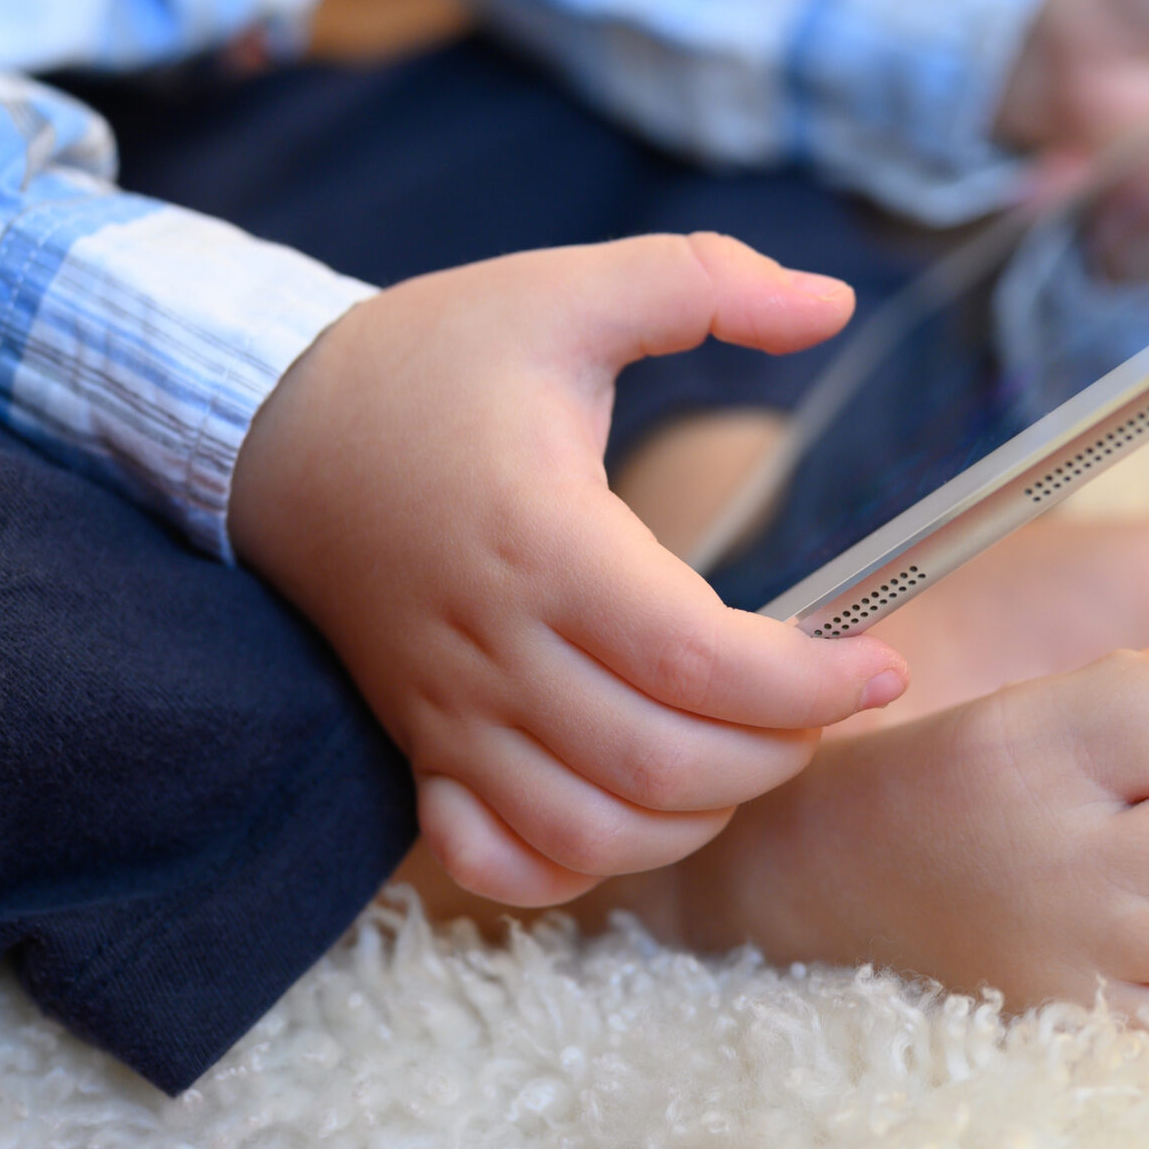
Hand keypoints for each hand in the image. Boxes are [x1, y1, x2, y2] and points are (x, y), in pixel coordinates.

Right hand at [230, 233, 908, 907]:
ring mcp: (449, 711)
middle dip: (775, 754)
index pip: (698, 663)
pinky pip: (494, 858)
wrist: (272, 432)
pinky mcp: (420, 742)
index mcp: (543, 540)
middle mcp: (493, 647)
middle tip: (822, 704)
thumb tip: (830, 304)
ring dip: (694, 820)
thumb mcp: (565, 290)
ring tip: (744, 754)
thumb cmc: (431, 361)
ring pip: (590, 834)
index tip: (876, 664)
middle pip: (662, 766)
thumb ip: (705, 280)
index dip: (809, 686)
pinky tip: (629, 815)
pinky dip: (572, 868)